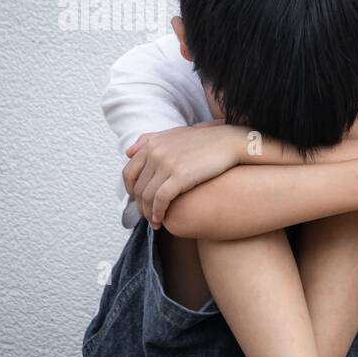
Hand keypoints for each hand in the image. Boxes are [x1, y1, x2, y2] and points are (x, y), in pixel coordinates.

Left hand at [123, 124, 248, 228]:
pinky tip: (161, 220)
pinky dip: (157, 212)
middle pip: (137, 187)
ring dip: (147, 213)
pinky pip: (160, 199)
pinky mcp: (180, 176)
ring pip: (146, 195)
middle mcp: (156, 152)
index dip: (131, 191)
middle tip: (146, 216)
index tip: (139, 201)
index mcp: (152, 144)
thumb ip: (149, 140)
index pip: (128, 173)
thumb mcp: (174, 134)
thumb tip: (127, 153)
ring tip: (154, 222)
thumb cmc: (206, 140)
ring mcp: (167, 164)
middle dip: (139, 205)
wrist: (230, 142)